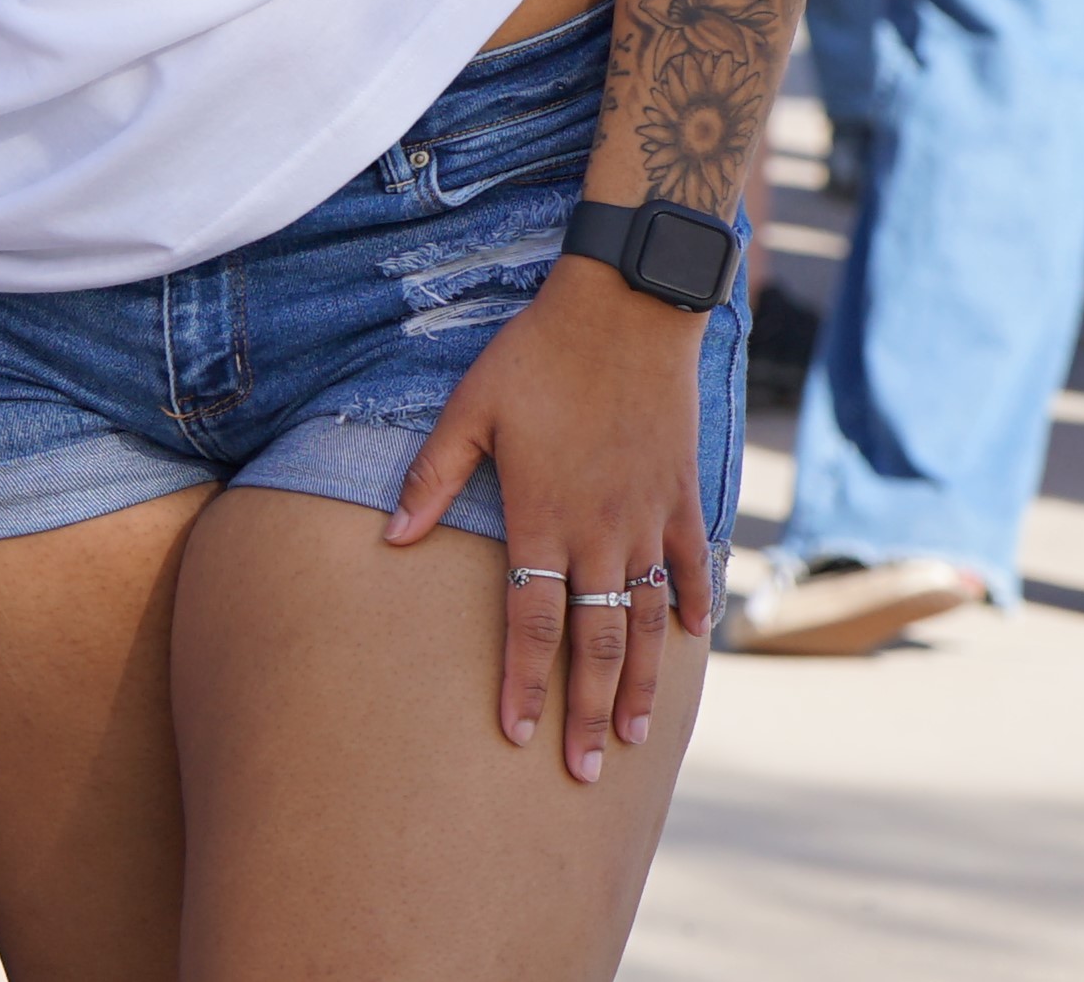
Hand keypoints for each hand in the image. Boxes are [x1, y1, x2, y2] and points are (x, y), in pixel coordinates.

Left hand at [386, 258, 712, 782]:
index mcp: (542, 518)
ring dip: (643, 681)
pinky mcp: (680, 495)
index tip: (516, 735)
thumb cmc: (533, 357)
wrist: (624, 312)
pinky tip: (692, 640)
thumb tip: (390, 537)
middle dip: (586, 711)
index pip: (529, 623)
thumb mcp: (468, 409)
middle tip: (584, 771)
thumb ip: (433, 478)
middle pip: (595, 642)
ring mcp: (647, 517)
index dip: (522, 683)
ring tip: (635, 735)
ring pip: (647, 619)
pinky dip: (692, 604)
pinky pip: (689, 564)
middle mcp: (600, 532)